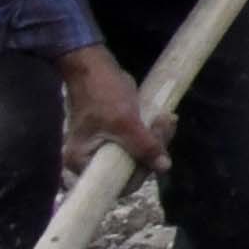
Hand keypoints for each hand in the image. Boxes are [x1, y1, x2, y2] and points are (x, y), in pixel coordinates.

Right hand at [55, 44, 170, 182]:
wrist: (94, 65)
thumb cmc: (102, 93)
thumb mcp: (124, 122)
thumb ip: (143, 146)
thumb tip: (163, 167)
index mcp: (82, 162)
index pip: (116, 183)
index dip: (141, 172)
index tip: (158, 152)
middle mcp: (89, 159)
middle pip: (129, 168)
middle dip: (152, 150)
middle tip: (165, 125)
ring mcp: (102, 146)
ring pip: (136, 154)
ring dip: (156, 139)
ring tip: (166, 119)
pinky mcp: (114, 135)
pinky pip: (136, 142)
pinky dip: (151, 133)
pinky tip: (163, 119)